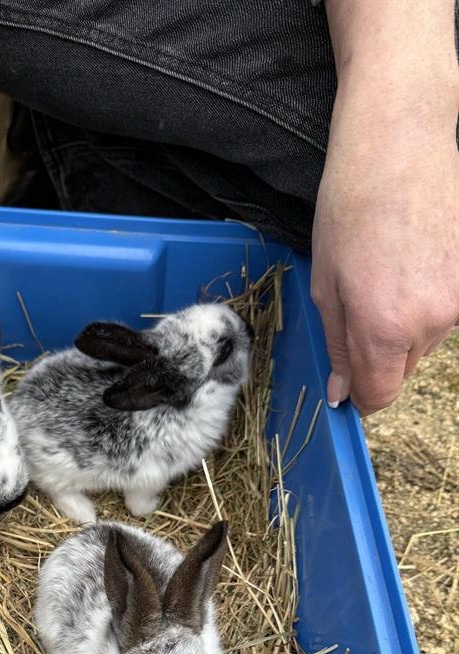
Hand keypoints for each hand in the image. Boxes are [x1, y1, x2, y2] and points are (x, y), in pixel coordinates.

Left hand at [311, 85, 458, 416]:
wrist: (401, 141)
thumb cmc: (351, 205)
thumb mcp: (325, 283)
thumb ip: (338, 345)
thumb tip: (343, 390)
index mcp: (385, 328)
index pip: (380, 394)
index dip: (362, 396)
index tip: (350, 387)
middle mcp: (430, 322)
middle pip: (401, 369)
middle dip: (378, 355)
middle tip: (359, 307)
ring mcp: (458, 300)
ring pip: (423, 341)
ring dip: (403, 325)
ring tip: (385, 273)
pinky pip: (444, 312)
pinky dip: (425, 300)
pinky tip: (409, 262)